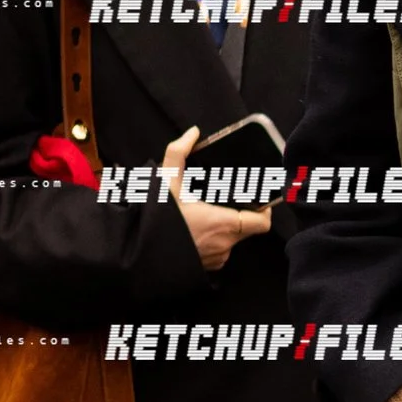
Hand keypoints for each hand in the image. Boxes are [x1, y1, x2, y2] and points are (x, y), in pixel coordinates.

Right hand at [161, 124, 272, 269]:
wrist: (138, 253)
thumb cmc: (157, 220)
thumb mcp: (167, 182)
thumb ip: (179, 153)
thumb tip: (193, 133)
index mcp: (225, 224)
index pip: (262, 223)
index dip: (264, 211)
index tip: (257, 200)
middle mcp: (225, 245)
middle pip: (247, 228)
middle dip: (240, 214)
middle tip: (224, 199)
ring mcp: (216, 259)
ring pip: (232, 240)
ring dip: (224, 227)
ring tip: (207, 213)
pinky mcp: (206, 268)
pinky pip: (218, 252)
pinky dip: (212, 240)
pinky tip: (196, 230)